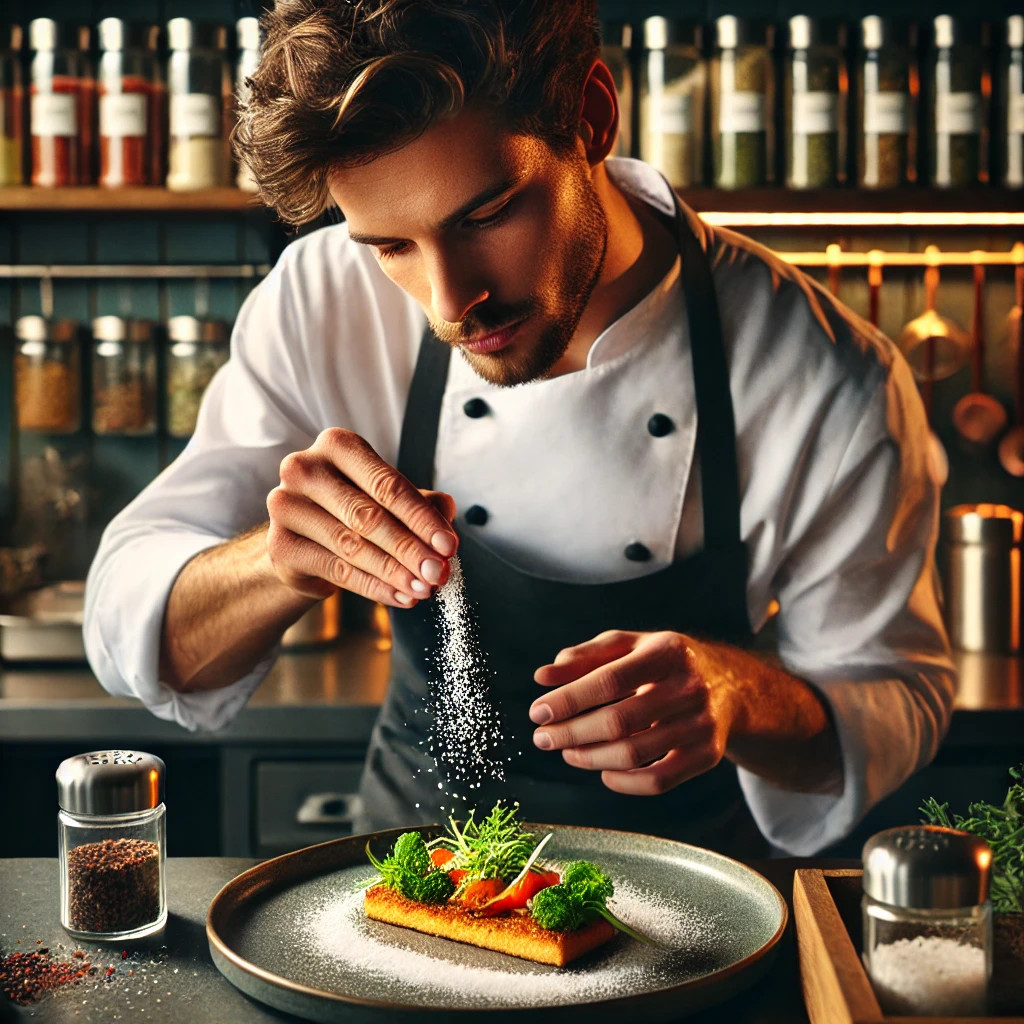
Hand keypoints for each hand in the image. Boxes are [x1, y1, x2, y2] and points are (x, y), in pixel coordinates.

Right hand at [266, 428, 457, 606]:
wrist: (302, 539)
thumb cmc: (350, 509)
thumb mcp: (388, 500)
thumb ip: (421, 502)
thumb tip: (447, 511)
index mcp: (337, 445)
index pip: (387, 484)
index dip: (422, 518)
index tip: (448, 545)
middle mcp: (304, 469)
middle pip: (368, 516)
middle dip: (410, 549)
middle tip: (438, 573)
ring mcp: (286, 506)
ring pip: (352, 546)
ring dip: (394, 572)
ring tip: (422, 588)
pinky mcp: (279, 544)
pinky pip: (336, 570)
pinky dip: (373, 587)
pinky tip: (399, 596)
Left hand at [529, 630, 741, 794]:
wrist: (730, 685)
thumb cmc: (662, 662)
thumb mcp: (629, 646)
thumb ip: (584, 657)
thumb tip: (542, 677)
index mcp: (667, 651)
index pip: (609, 679)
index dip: (569, 699)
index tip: (538, 712)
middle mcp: (690, 687)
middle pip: (619, 720)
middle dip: (572, 733)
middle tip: (542, 738)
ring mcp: (702, 724)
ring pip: (634, 754)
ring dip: (590, 758)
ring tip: (567, 752)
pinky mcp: (708, 755)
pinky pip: (659, 780)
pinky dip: (623, 782)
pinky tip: (602, 771)